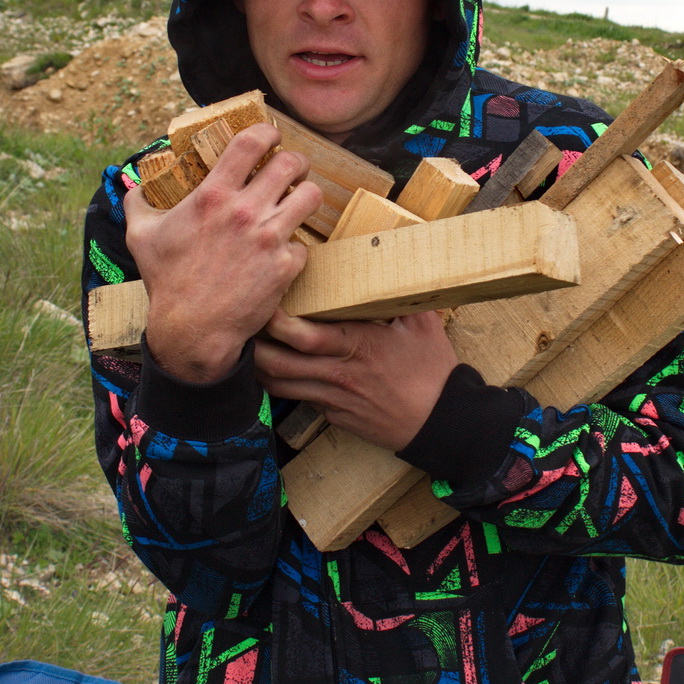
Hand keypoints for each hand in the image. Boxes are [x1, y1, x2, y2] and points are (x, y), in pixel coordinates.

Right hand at [124, 123, 321, 383]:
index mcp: (212, 195)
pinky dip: (295, 246)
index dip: (266, 132)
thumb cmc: (166, 281)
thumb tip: (132, 185)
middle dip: (296, 161)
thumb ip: (137, 203)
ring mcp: (269, 239)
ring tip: (298, 201)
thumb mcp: (140, 236)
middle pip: (291, 163)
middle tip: (292, 168)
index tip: (269, 136)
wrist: (192, 329)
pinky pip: (304, 243)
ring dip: (306, 195)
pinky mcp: (286, 266)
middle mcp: (245, 211)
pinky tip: (284, 251)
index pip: (251, 142)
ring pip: (310, 196)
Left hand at [254, 308, 458, 451]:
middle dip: (253, 346)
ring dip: (259, 368)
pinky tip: (275, 371)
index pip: (302, 335)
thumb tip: (389, 261)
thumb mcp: (423, 324)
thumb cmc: (433, 371)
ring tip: (247, 348)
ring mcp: (334, 399)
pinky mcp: (335, 416)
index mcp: (357, 345)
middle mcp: (339, 374)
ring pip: (281, 386)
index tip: (265, 302)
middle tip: (242, 325)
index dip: (275, 321)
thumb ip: (399, 294)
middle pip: (279, 363)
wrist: (442, 422)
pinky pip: (299, 399)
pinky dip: (282, 385)